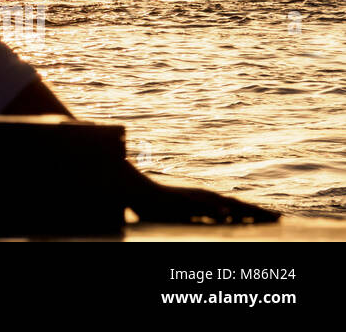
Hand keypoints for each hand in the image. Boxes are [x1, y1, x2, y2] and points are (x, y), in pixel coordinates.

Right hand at [124, 165, 278, 224]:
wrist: (137, 192)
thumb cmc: (156, 207)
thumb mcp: (183, 219)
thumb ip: (197, 222)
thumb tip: (211, 227)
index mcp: (205, 203)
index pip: (236, 208)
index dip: (255, 214)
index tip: (274, 219)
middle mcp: (205, 199)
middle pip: (237, 206)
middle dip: (259, 213)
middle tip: (281, 219)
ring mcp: (196, 199)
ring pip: (226, 204)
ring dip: (246, 210)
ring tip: (265, 217)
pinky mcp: (184, 201)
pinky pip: (203, 207)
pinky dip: (217, 210)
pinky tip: (229, 216)